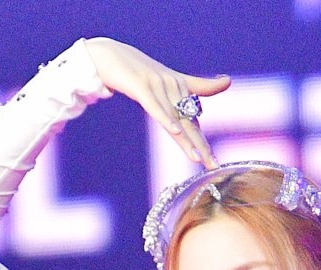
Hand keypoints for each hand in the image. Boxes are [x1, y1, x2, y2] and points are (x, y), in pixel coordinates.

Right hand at [83, 38, 229, 167]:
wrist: (104, 53)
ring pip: (174, 118)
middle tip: (213, 166)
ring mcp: (156, 84)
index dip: (204, 141)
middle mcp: (171, 84)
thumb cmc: (135, 69)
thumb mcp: (163, 79)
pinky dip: (165, 118)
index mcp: (178, 84)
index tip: (215, 163)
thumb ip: (191, 86)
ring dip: (186, 139)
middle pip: (188, 122)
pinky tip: (175, 131)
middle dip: (201, 146)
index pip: (194, 118)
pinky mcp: (140, 84)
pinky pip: (154, 106)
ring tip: (198, 158)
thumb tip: (213, 92)